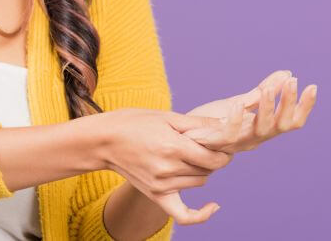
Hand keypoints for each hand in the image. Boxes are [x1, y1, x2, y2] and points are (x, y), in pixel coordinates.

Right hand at [96, 108, 231, 224]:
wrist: (105, 141)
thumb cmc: (135, 123)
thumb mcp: (168, 116)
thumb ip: (198, 123)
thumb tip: (224, 124)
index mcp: (174, 148)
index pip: (213, 158)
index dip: (223, 151)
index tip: (223, 144)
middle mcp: (169, 170)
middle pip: (208, 170)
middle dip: (212, 158)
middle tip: (207, 146)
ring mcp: (161, 186)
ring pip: (199, 183)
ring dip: (202, 171)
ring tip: (192, 156)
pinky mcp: (155, 195)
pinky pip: (183, 215)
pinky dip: (200, 215)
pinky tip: (214, 207)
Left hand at [183, 70, 317, 153]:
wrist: (183, 136)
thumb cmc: (212, 121)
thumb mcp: (241, 101)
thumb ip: (263, 90)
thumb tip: (287, 73)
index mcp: (262, 128)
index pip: (291, 121)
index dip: (304, 107)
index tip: (313, 86)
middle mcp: (254, 138)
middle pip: (280, 126)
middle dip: (289, 104)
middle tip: (293, 82)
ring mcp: (237, 142)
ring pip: (260, 130)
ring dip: (267, 109)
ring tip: (268, 89)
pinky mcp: (216, 142)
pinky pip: (230, 134)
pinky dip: (236, 118)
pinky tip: (238, 103)